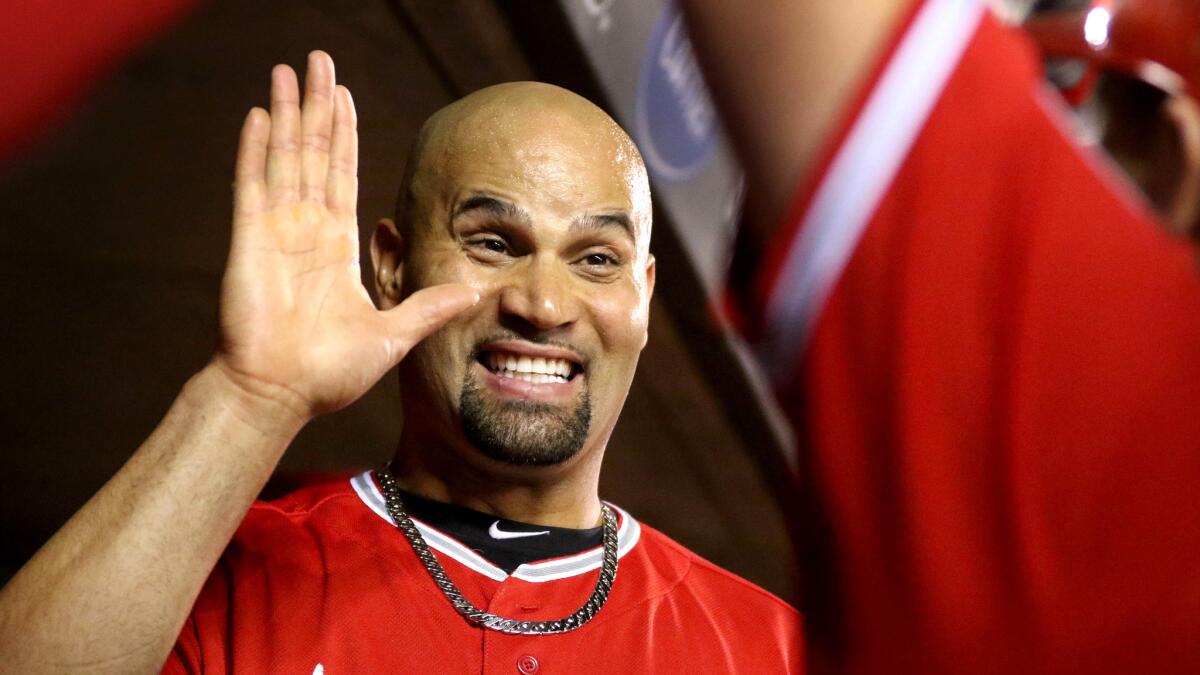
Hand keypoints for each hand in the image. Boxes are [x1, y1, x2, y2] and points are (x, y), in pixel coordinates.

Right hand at [213, 51, 476, 419]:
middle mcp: (305, 230)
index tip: (344, 98)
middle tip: (320, 61)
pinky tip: (260, 113)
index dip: (343, 134)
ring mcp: (275, 231)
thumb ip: (430, 307)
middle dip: (317, 107)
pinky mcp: (250, 241)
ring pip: (284, 157)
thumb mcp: (394, 333)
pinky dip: (256, 149)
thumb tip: (476, 292)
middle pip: (313, 153)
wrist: (282, 395)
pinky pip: (253, 184)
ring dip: (287, 113)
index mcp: (335, 246)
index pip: (341, 174)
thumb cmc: (329, 373)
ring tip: (290, 70)